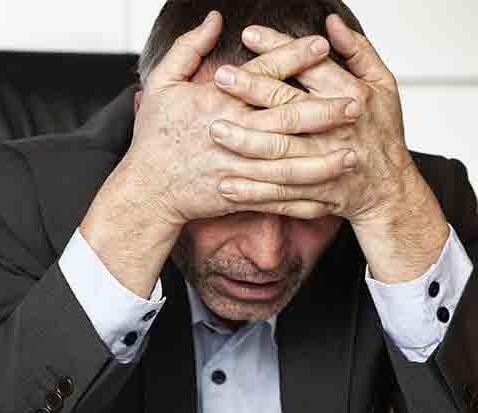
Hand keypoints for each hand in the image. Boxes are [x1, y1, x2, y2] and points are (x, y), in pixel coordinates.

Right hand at [80, 11, 356, 296]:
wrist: (146, 189)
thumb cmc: (154, 137)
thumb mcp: (161, 85)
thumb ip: (187, 48)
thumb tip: (213, 18)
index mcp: (215, 103)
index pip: (261, 74)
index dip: (292, 57)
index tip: (322, 43)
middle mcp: (230, 133)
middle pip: (284, 117)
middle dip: (323, 109)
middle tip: (355, 102)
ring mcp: (235, 166)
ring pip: (288, 161)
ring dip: (323, 157)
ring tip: (354, 150)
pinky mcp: (238, 193)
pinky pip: (276, 197)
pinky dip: (304, 197)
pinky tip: (328, 190)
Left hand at [211, 15, 448, 280]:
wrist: (390, 191)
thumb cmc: (381, 132)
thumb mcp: (383, 84)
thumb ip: (358, 52)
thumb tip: (331, 23)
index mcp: (352, 98)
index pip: (311, 68)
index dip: (280, 51)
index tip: (248, 35)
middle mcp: (338, 131)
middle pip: (291, 109)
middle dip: (254, 93)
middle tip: (220, 78)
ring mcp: (327, 166)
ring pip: (283, 155)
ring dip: (247, 145)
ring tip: (215, 131)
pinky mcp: (317, 195)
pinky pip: (282, 195)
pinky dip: (254, 192)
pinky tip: (226, 186)